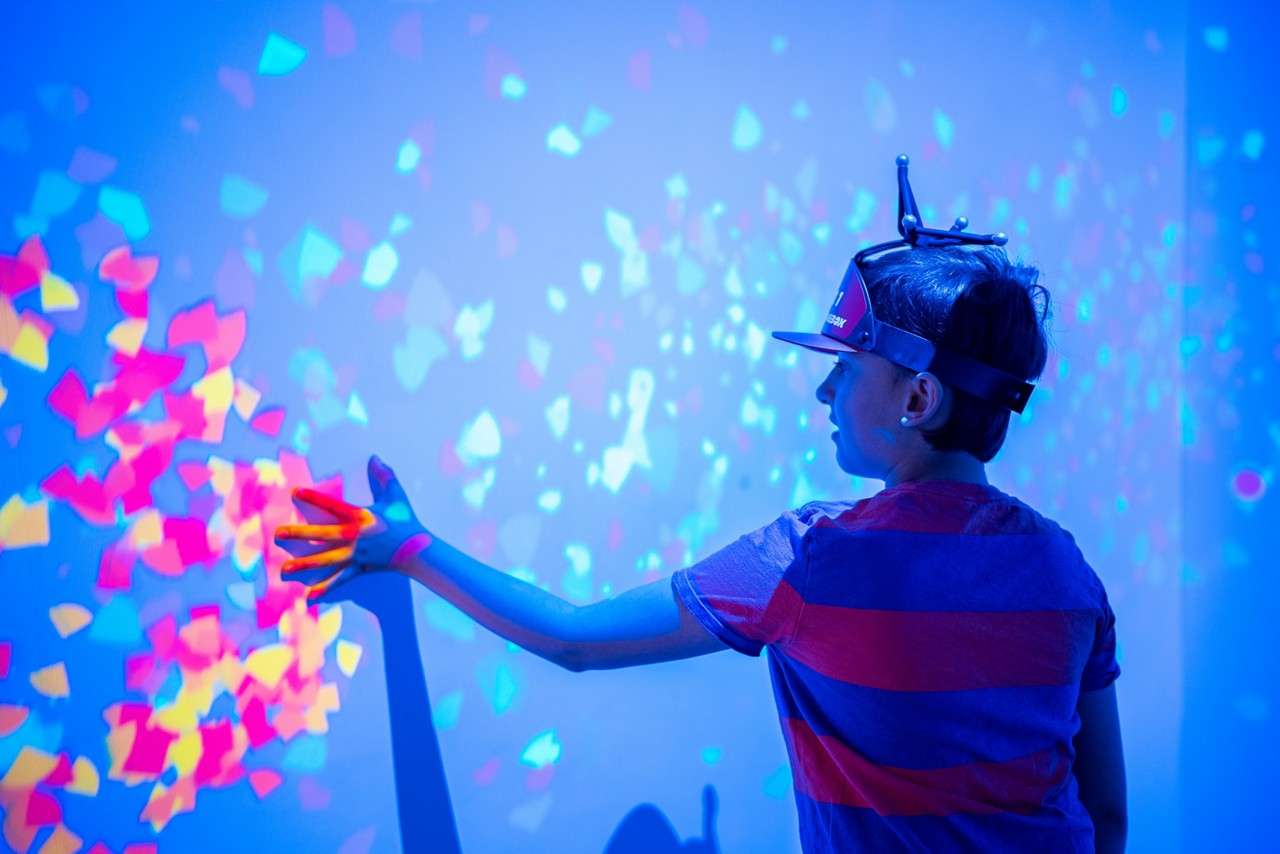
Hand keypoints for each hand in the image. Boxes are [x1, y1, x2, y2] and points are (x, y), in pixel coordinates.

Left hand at [274, 455, 432, 603]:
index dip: (313, 498)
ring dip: (305, 565)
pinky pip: (340, 579)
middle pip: (322, 535)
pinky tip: (310, 595)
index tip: (294, 492)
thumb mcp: (395, 496)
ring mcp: (355, 555)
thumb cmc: (404, 520)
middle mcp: (354, 537)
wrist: (416, 549)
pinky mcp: (359, 568)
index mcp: (360, 518)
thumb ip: (384, 476)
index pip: (332, 505)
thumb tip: (373, 458)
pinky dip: (326, 588)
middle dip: (299, 535)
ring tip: (285, 570)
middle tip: (278, 534)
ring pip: (326, 561)